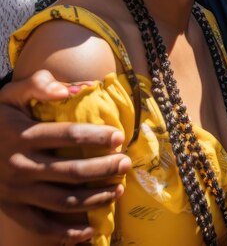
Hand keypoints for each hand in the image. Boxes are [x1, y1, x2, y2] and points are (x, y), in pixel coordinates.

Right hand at [0, 70, 130, 243]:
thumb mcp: (11, 95)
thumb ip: (39, 85)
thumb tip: (69, 90)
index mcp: (24, 135)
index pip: (69, 135)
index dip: (97, 136)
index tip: (120, 136)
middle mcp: (20, 166)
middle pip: (71, 170)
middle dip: (104, 169)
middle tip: (125, 164)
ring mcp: (16, 192)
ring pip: (62, 200)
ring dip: (94, 198)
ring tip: (118, 190)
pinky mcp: (12, 209)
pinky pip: (41, 226)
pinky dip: (66, 233)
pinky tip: (90, 229)